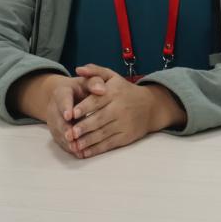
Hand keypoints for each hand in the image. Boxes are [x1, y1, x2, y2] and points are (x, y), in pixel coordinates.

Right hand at [12, 72, 101, 155]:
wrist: (68, 96)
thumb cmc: (82, 88)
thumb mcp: (88, 81)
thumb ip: (95, 82)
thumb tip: (102, 89)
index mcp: (61, 92)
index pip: (62, 99)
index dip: (65, 107)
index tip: (69, 115)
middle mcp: (54, 108)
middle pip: (58, 119)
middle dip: (65, 128)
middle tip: (72, 136)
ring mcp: (54, 122)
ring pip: (59, 133)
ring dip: (67, 141)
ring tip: (76, 148)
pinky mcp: (57, 132)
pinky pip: (62, 141)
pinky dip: (70, 148)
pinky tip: (79, 154)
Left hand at [68, 63, 186, 158]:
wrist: (150, 106)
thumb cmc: (125, 90)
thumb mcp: (112, 76)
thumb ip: (95, 71)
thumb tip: (78, 69)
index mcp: (114, 92)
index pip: (97, 100)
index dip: (84, 108)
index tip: (71, 114)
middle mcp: (119, 108)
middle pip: (99, 119)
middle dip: (84, 127)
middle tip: (70, 133)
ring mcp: (124, 124)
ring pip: (103, 133)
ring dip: (88, 141)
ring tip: (74, 146)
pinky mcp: (126, 136)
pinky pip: (110, 144)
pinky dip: (97, 149)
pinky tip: (85, 153)